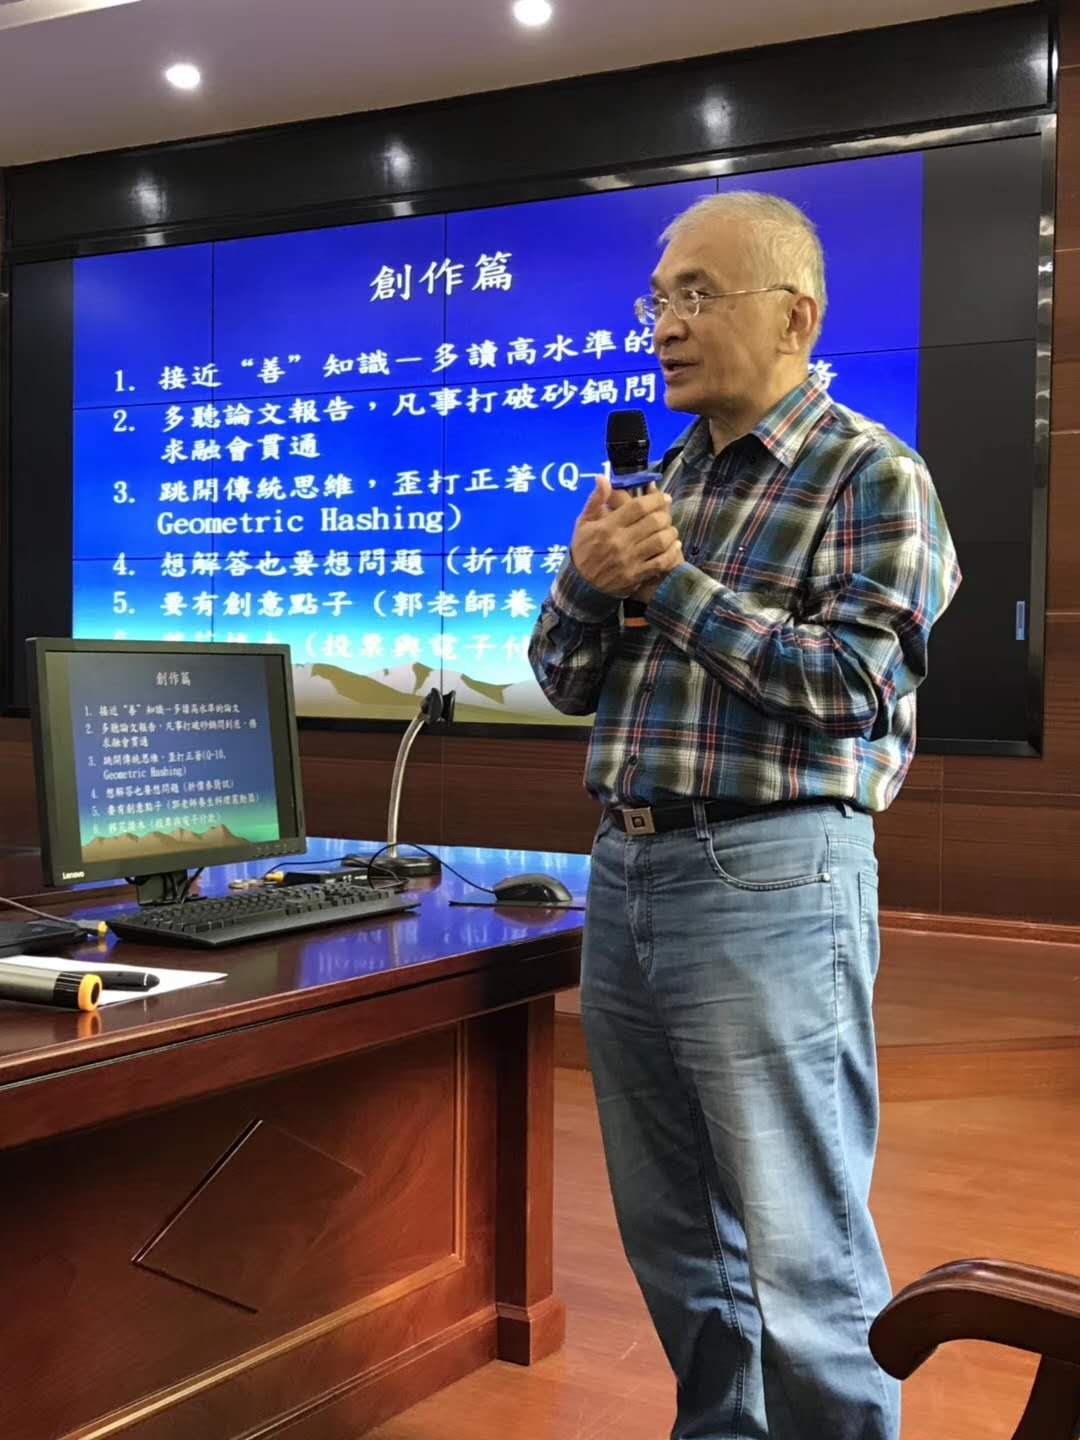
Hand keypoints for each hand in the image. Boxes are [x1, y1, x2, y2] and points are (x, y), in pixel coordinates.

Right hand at [570, 475, 680, 596]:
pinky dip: (672, 552)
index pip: (638, 507)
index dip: (655, 499)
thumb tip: (603, 478)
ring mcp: (629, 560)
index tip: (664, 497)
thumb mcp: (583, 523)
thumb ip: (595, 500)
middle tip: (665, 515)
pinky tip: (673, 546)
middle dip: (665, 515)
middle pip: (653, 521)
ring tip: (670, 530)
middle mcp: (620, 542)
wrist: (580, 584)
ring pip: (661, 541)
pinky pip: (661, 562)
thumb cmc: (583, 550)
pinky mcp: (636, 576)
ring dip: (670, 532)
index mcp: (607, 526)